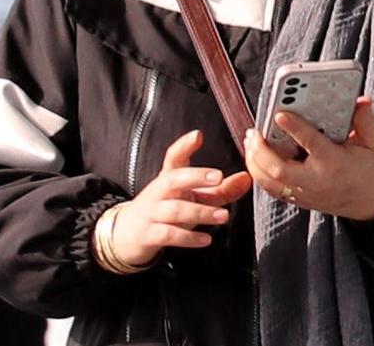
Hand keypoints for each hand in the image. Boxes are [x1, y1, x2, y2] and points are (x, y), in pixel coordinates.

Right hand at [110, 130, 252, 266]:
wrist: (127, 234)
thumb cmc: (165, 210)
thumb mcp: (191, 197)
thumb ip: (220, 190)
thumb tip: (246, 178)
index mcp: (169, 177)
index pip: (174, 157)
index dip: (184, 145)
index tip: (198, 135)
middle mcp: (159, 192)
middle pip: (174, 179)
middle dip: (196, 176)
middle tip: (218, 177)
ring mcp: (152, 212)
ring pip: (175, 209)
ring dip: (200, 212)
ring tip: (223, 215)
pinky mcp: (149, 234)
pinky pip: (168, 234)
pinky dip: (188, 238)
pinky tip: (205, 239)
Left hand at [243, 96, 373, 220]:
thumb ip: (365, 121)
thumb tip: (360, 100)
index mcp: (335, 163)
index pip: (310, 143)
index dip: (293, 127)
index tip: (280, 114)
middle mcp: (317, 180)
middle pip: (279, 168)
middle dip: (261, 150)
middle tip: (254, 132)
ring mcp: (306, 193)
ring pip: (270, 182)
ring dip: (255, 163)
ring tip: (250, 143)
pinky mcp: (301, 200)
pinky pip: (274, 190)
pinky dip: (261, 175)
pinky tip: (256, 160)